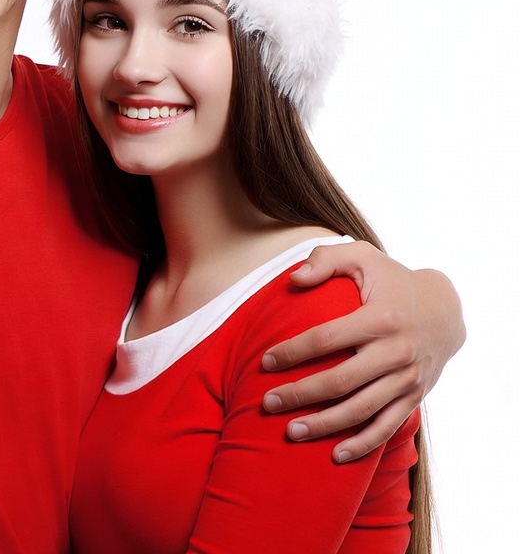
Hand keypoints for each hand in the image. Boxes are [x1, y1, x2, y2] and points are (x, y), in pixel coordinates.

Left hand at [260, 240, 463, 461]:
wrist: (446, 308)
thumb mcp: (362, 256)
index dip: (293, 352)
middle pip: (341, 381)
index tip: (265, 362)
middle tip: (268, 403)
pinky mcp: (415, 396)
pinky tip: (336, 455)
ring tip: (291, 432)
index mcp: (379, 318)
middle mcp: (396, 352)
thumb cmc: (391, 279)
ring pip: (362, 410)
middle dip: (301, 395)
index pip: (326, 339)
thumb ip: (325, 260)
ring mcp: (407, 378)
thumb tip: (293, 280)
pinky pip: (388, 426)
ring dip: (325, 425)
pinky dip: (363, 444)